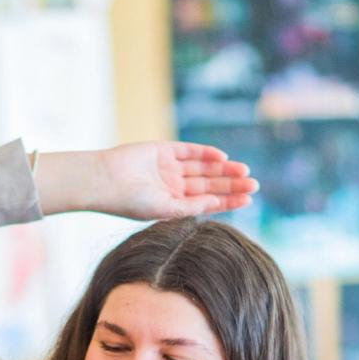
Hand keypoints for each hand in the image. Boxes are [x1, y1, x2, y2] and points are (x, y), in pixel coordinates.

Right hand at [37, 143, 257, 219]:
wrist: (103, 181)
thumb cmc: (129, 201)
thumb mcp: (164, 209)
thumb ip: (190, 206)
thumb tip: (216, 204)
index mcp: (173, 205)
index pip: (207, 202)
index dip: (228, 200)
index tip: (249, 199)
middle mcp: (173, 186)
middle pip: (209, 184)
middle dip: (231, 184)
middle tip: (254, 183)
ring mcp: (168, 167)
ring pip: (203, 168)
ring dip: (223, 169)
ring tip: (244, 171)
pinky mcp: (162, 150)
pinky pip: (189, 151)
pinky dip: (206, 153)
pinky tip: (222, 158)